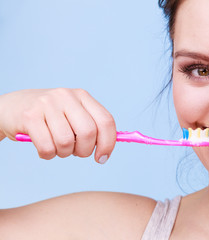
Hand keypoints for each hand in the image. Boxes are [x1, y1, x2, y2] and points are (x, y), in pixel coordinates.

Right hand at [0, 88, 115, 162]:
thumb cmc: (48, 117)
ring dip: (64, 153)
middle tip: (76, 153)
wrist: (10, 108)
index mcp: (82, 96)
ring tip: (57, 147)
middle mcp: (66, 96)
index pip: (106, 121)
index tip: (102, 158)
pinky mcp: (30, 116)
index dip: (108, 143)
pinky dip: (48, 155)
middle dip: (84, 151)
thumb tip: (106, 151)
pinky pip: (47, 147)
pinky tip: (44, 148)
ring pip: (66, 142)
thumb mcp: (72, 115)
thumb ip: (91, 127)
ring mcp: (47, 104)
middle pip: (88, 132)